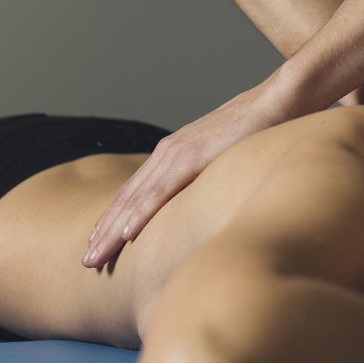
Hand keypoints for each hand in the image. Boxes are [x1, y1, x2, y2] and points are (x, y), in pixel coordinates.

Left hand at [83, 80, 291, 268]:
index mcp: (175, 153)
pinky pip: (162, 191)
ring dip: (112, 229)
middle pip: (127, 198)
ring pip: (136, 199)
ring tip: (94, 257)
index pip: (136, 192)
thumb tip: (211, 199)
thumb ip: (213, 175)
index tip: (99, 244)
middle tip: (85, 261)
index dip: (115, 218)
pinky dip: (141, 213)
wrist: (277, 100)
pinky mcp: (193, 157)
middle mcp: (169, 152)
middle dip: (104, 231)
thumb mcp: (227, 157)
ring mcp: (178, 154)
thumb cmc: (259, 128)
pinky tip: (127, 233)